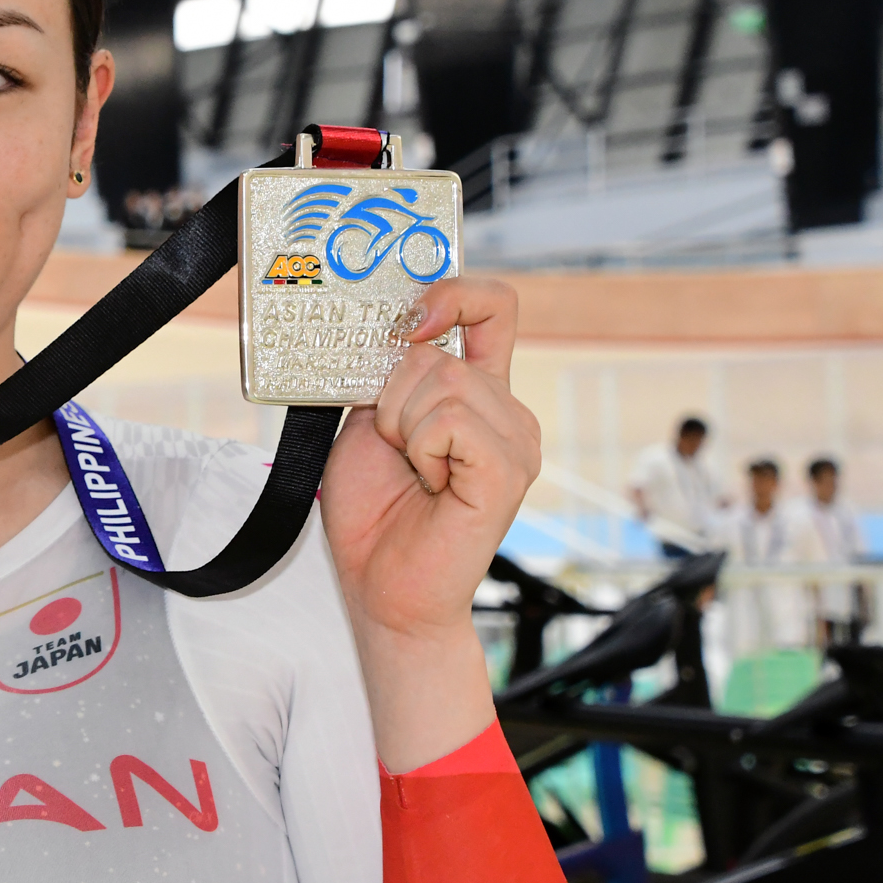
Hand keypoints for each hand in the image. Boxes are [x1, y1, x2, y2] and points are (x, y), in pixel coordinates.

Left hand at [317, 277, 541, 769]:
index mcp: (477, 393)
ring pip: (439, 380)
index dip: (451, 292)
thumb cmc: (375, 514)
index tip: (410, 315)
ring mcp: (515, 438)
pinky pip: (450, 421)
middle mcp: (505, 410)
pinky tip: (431, 484)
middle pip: (436, 348)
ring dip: (401, 426)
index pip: (491, 307)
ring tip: (414, 472)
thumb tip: (386, 323)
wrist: (382, 590)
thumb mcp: (367, 422)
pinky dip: (422, 448)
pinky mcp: (509, 469)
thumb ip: (386, 372)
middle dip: (389, 396)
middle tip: (395, 450)